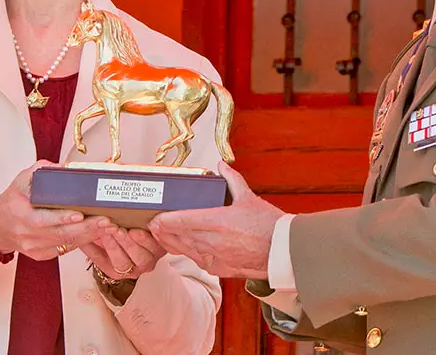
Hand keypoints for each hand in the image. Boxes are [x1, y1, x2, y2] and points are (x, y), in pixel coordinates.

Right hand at [0, 160, 113, 260]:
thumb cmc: (12, 200)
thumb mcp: (21, 180)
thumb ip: (40, 171)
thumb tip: (64, 167)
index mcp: (21, 215)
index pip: (43, 219)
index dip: (62, 218)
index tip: (81, 214)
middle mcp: (28, 234)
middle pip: (60, 234)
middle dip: (86, 228)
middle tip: (107, 220)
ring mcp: (35, 247)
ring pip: (66, 243)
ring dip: (90, 235)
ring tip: (109, 227)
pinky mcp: (41, 254)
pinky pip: (65, 249)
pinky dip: (83, 242)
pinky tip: (98, 234)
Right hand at [79, 227, 166, 280]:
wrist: (130, 225)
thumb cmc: (112, 231)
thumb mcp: (96, 237)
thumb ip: (86, 238)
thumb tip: (78, 231)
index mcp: (116, 271)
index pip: (109, 263)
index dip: (106, 248)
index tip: (102, 232)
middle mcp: (132, 270)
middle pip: (124, 262)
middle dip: (117, 244)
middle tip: (111, 228)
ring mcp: (148, 261)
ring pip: (140, 258)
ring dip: (132, 243)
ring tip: (126, 229)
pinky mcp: (160, 250)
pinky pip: (156, 247)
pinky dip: (149, 238)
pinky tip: (143, 227)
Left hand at [148, 161, 283, 279]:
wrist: (282, 252)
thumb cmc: (269, 226)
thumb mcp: (248, 198)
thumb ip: (231, 180)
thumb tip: (221, 166)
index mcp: (217, 221)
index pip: (181, 221)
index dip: (164, 221)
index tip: (155, 217)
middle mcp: (212, 241)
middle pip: (178, 237)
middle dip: (162, 232)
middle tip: (153, 226)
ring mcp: (215, 257)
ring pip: (185, 251)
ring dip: (172, 243)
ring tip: (162, 236)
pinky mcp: (219, 269)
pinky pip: (198, 260)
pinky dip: (188, 253)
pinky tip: (185, 248)